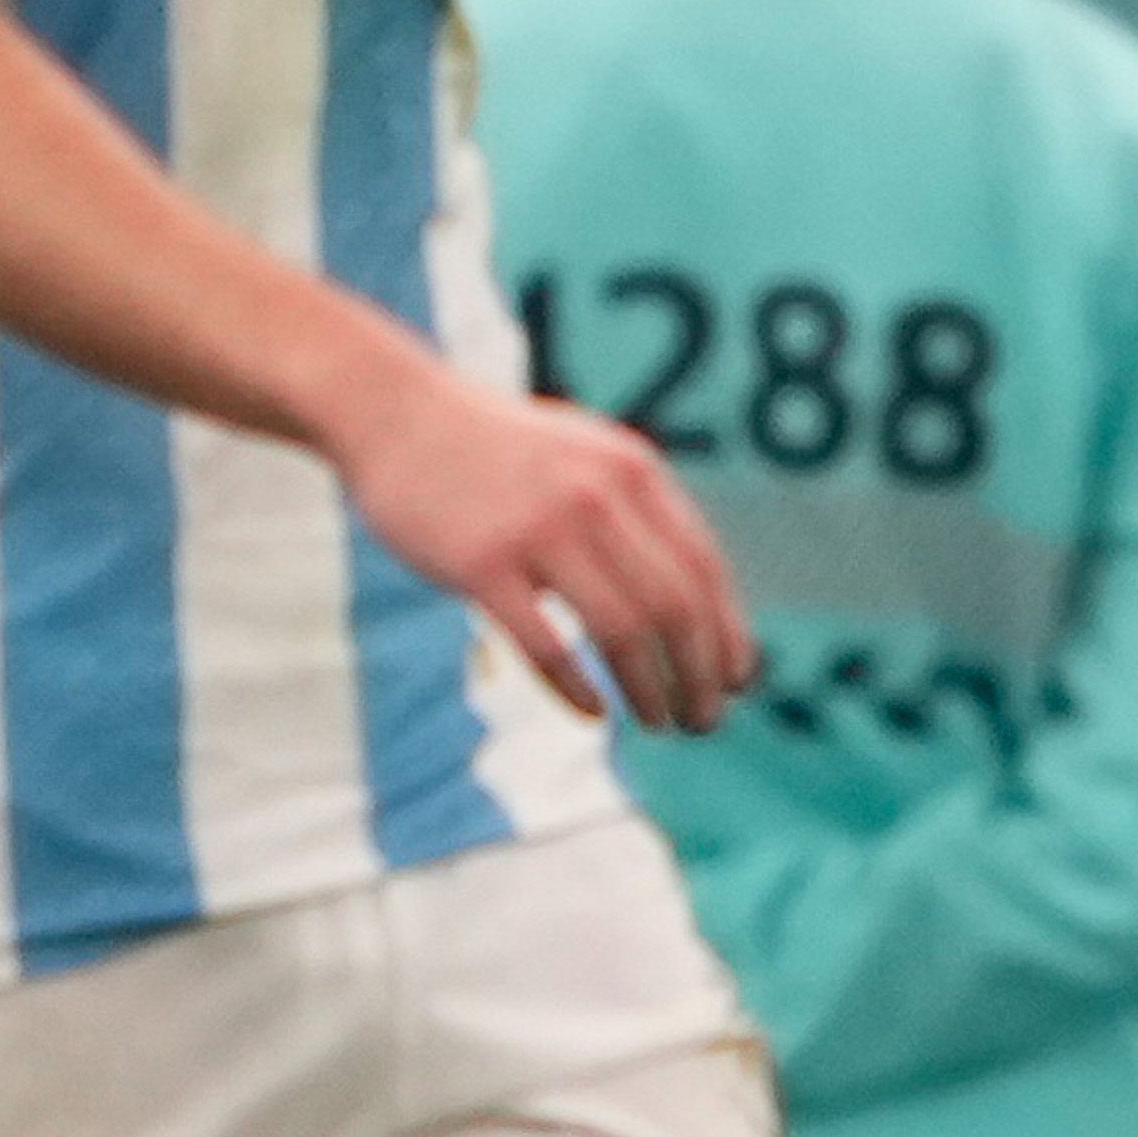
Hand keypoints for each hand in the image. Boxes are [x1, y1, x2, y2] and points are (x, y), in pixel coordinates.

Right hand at [334, 354, 756, 735]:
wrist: (398, 413)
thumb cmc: (498, 450)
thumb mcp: (585, 454)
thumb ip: (636, 510)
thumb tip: (694, 596)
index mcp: (631, 470)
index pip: (704, 566)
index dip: (729, 632)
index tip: (739, 680)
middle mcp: (596, 495)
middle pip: (674, 605)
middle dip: (701, 674)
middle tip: (705, 720)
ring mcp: (538, 529)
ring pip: (622, 630)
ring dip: (652, 689)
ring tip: (661, 723)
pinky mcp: (482, 564)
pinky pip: (545, 644)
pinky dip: (578, 687)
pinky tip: (594, 712)